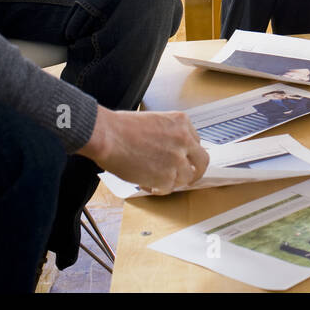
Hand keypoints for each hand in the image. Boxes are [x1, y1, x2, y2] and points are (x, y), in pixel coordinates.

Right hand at [79, 107, 209, 193]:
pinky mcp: (166, 177)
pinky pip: (169, 188)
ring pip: (186, 177)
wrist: (108, 136)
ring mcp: (177, 160)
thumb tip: (169, 149)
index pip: (196, 142)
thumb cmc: (121, 127)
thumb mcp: (154, 121)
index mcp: (181, 122)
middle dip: (195, 171)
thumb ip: (168, 134)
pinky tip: (147, 183)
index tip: (184, 159)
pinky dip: (159, 188)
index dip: (188, 153)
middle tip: (187, 177)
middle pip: (202, 161)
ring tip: (158, 180)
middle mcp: (184, 140)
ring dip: (174, 180)